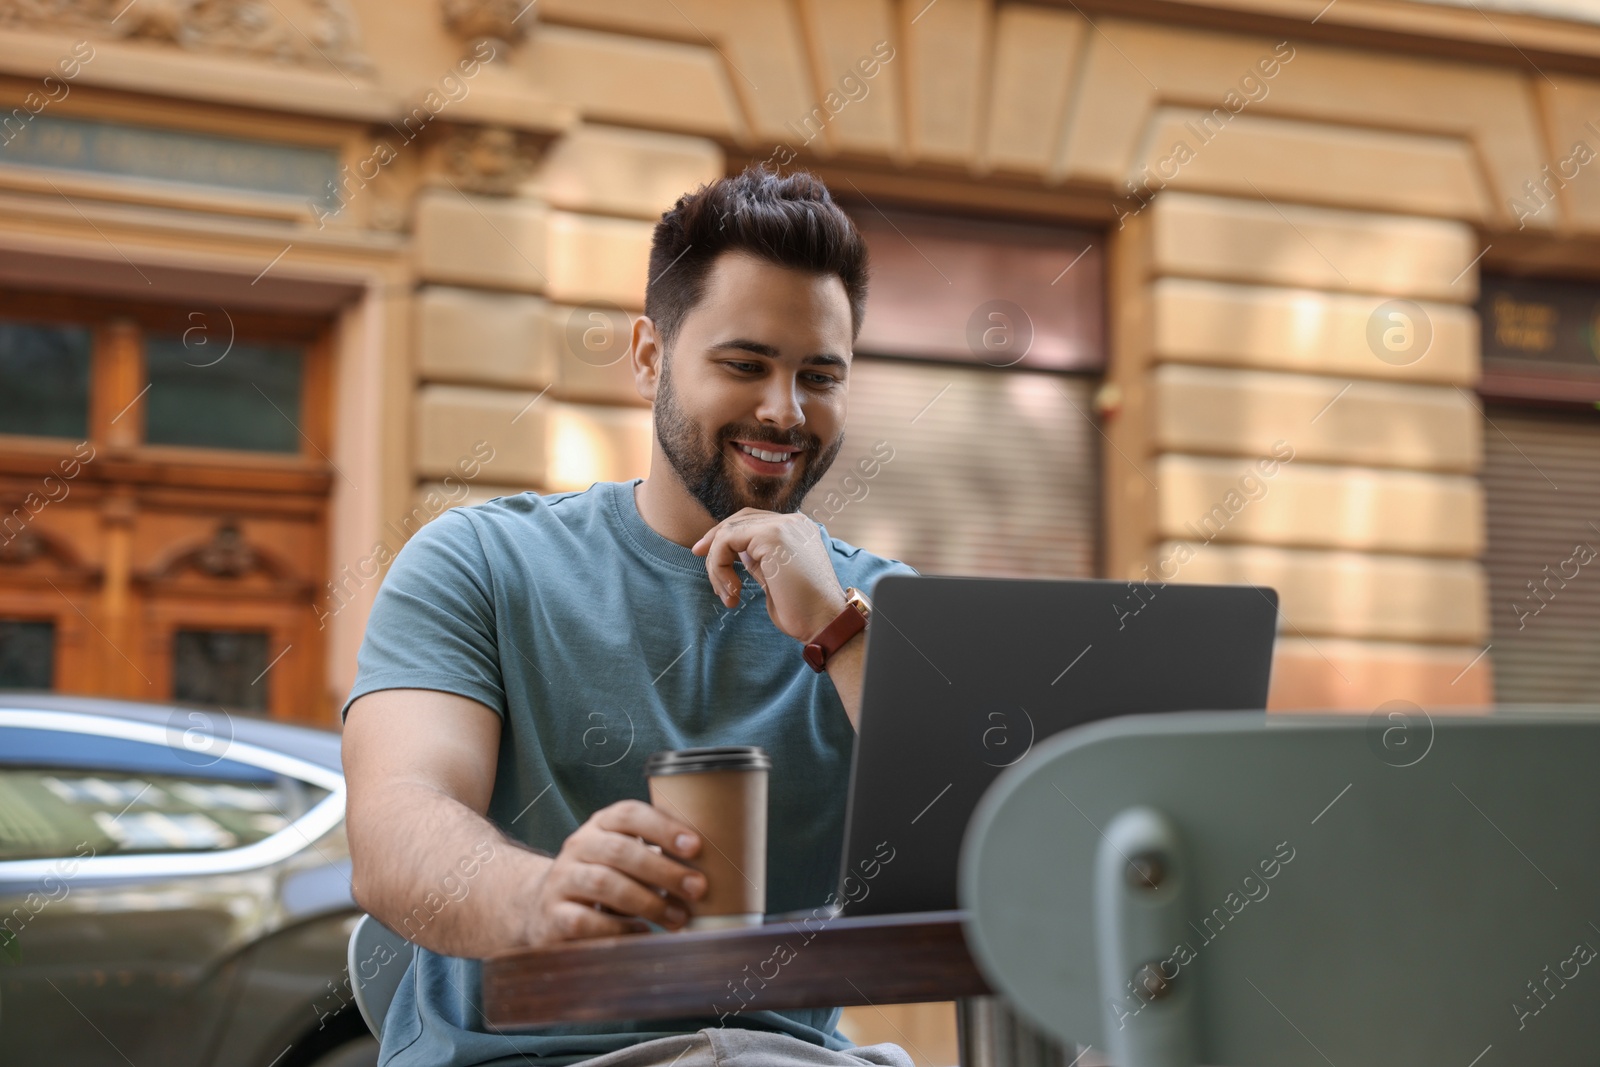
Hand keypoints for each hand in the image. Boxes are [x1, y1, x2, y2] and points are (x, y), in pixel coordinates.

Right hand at [522, 800, 706, 944]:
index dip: (662, 827)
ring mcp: (562, 881)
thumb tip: (716, 868)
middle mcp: (578, 847)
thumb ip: (657, 855)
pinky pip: (586, 921)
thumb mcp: (624, 857)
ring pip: (604, 884)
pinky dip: (619, 929)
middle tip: (697, 888)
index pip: (628, 814)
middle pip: (620, 852)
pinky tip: (643, 934)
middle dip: (664, 870)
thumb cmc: (604, 879)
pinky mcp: (553, 916)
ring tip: (678, 918)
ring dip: (647, 902)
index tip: (695, 846)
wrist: (544, 908)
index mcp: (601, 825)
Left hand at [690, 508, 846, 642]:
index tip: (708, 558)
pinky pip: (727, 541)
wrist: (824, 623)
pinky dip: (719, 566)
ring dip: (717, 565)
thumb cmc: (802, 610)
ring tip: (728, 594)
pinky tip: (732, 591)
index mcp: (797, 529)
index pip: (752, 521)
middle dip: (715, 542)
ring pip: (729, 532)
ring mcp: (783, 526)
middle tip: (701, 561)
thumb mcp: (775, 577)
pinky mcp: (772, 536)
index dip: (726, 536)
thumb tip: (734, 552)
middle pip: (739, 520)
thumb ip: (758, 558)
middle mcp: (793, 521)